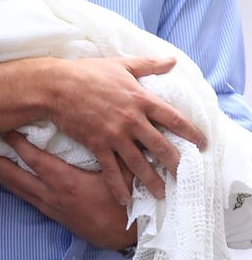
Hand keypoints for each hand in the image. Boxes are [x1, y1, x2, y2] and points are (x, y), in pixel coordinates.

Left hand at [0, 132, 138, 249]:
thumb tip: (112, 129)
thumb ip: (113, 153)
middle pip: (14, 175)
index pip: (33, 159)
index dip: (16, 143)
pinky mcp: (51, 213)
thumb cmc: (124, 203)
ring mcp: (48, 205)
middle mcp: (51, 194)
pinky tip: (3, 179)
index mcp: (65, 181)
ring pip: (16, 187)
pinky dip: (10, 185)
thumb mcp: (121, 175)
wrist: (123, 237)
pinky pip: (24, 197)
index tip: (3, 128)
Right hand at [47, 55, 204, 204]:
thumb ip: (149, 64)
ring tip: (162, 194)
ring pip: (139, 163)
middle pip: (161, 146)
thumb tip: (173, 60)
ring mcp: (114, 134)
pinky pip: (112, 170)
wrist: (57, 86)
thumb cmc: (88, 72)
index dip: (191, 133)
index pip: (174, 119)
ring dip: (152, 181)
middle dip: (177, 164)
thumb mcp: (122, 64)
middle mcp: (132, 120)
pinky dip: (119, 186)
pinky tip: (125, 199)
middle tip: (187, 176)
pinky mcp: (97, 144)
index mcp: (141, 99)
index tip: (202, 144)